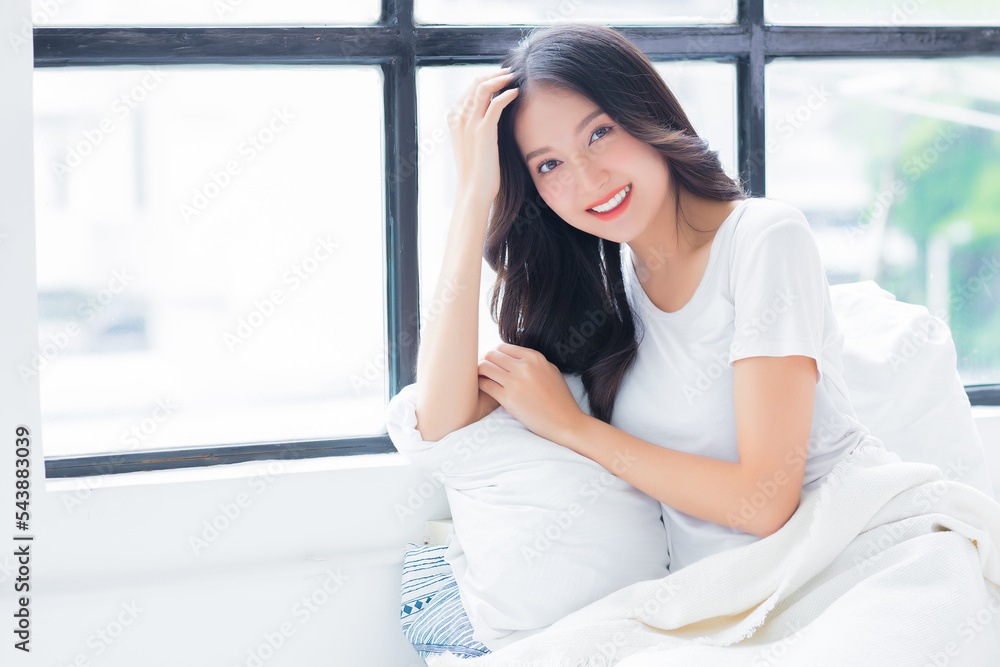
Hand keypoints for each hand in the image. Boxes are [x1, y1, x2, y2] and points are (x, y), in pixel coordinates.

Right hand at [446, 67, 518, 207]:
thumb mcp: (473, 144)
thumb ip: (477, 127)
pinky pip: (495, 104)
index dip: (487, 79)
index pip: (470, 88)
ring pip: (483, 88)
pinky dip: (506, 94)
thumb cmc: (477, 171)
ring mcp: (469, 123)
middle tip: (510, 73)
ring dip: (500, 79)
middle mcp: (459, 117)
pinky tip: (516, 92)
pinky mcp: (483, 131)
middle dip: (494, 74)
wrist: (473, 191)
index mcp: (455, 119)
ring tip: (514, 77)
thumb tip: (492, 115)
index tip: (502, 78)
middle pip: (475, 83)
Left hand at [477, 342, 585, 444]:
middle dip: (484, 361)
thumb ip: (533, 362)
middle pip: (491, 355)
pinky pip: (485, 385)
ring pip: (484, 367)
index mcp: (534, 357)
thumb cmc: (560, 399)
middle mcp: (524, 366)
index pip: (503, 347)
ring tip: (479, 378)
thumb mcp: (551, 371)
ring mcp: (515, 382)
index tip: (491, 362)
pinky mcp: (508, 398)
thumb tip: (512, 357)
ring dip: (479, 372)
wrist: (565, 422)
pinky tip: (482, 389)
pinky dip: (480, 385)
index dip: (494, 354)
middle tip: (481, 370)